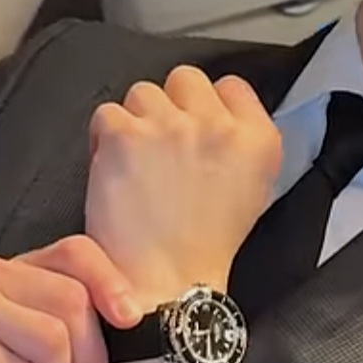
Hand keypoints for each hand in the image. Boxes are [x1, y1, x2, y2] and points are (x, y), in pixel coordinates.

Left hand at [85, 67, 282, 311]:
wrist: (169, 283)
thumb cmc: (207, 245)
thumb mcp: (255, 189)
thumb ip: (243, 142)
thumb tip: (218, 112)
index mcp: (258, 140)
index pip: (232, 86)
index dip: (208, 105)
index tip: (196, 129)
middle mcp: (218, 127)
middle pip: (185, 79)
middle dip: (171, 107)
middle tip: (162, 146)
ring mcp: (170, 127)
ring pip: (143, 93)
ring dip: (136, 121)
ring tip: (136, 161)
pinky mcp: (125, 135)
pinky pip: (108, 114)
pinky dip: (104, 139)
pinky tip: (114, 169)